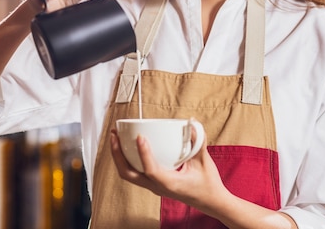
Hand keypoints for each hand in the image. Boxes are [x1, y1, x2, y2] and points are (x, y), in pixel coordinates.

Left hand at [109, 128, 226, 210]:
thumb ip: (198, 142)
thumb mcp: (204, 162)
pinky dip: (126, 160)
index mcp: (170, 183)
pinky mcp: (153, 184)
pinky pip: (133, 173)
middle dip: (117, 154)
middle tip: (115, 135)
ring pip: (128, 174)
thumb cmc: (207, 184)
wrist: (209, 201)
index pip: (151, 170)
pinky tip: (126, 147)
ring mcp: (153, 186)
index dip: (143, 153)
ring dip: (118, 156)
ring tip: (116, 138)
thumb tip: (192, 124)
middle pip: (128, 174)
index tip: (139, 137)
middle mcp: (158, 187)